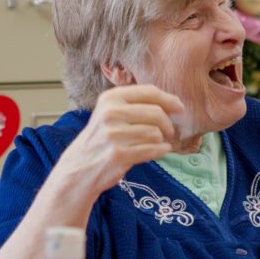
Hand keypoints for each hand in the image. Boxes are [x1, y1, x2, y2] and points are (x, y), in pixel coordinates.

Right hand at [56, 85, 182, 193]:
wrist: (79, 166)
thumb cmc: (102, 138)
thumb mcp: (110, 112)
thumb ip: (136, 104)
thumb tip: (175, 104)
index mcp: (110, 98)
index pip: (149, 92)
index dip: (169, 99)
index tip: (179, 108)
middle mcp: (110, 113)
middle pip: (156, 112)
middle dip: (167, 123)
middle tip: (169, 131)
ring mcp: (113, 134)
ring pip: (155, 133)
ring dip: (161, 139)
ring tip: (156, 142)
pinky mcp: (118, 154)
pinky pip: (152, 149)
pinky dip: (161, 150)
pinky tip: (160, 150)